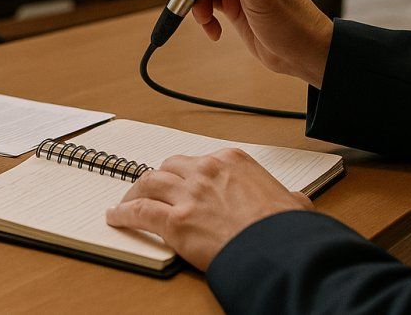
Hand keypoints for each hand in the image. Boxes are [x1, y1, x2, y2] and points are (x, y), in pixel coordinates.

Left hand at [105, 148, 312, 270]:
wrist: (280, 249)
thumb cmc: (286, 230)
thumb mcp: (294, 202)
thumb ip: (287, 196)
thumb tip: (293, 200)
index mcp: (233, 161)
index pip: (199, 161)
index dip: (187, 173)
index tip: (183, 180)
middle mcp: (207, 171)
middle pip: (170, 167)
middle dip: (160, 178)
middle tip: (153, 189)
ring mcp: (189, 195)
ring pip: (149, 183)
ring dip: (135, 191)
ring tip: (128, 200)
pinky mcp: (175, 221)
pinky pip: (139, 212)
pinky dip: (124, 213)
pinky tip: (115, 216)